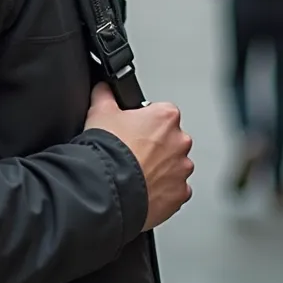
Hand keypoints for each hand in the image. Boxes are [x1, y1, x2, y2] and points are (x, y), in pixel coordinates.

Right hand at [84, 83, 193, 230]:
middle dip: (155, 146)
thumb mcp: (100, 110)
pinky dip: (163, 190)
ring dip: (160, 168)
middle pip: (170, 139)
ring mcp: (182, 169)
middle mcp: (180, 141)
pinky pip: (174, 189)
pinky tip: (144, 189)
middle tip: (133, 152)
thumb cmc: (108, 151)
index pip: (160, 112)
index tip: (132, 130)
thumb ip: (105, 94)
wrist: (108, 190)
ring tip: (137, 173)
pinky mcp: (179, 194)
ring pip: (174, 165)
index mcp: (166, 116)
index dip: (144, 121)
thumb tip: (104, 88)